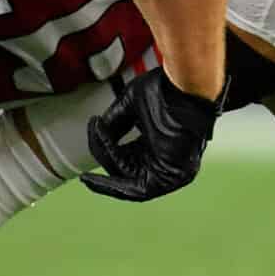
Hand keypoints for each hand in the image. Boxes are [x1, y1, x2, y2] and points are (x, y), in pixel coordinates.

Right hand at [81, 67, 219, 203]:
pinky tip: (97, 174)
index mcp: (160, 141)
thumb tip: (97, 134)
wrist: (186, 88)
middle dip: (106, 163)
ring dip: (108, 174)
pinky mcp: (171, 177)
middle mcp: (165, 159)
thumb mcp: (130, 105)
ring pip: (129, 182)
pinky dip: (115, 183)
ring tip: (92, 163)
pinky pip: (138, 188)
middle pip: (127, 172)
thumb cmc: (166, 90)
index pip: (129, 156)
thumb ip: (113, 123)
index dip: (107, 147)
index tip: (94, 128)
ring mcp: (170, 170)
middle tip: (88, 161)